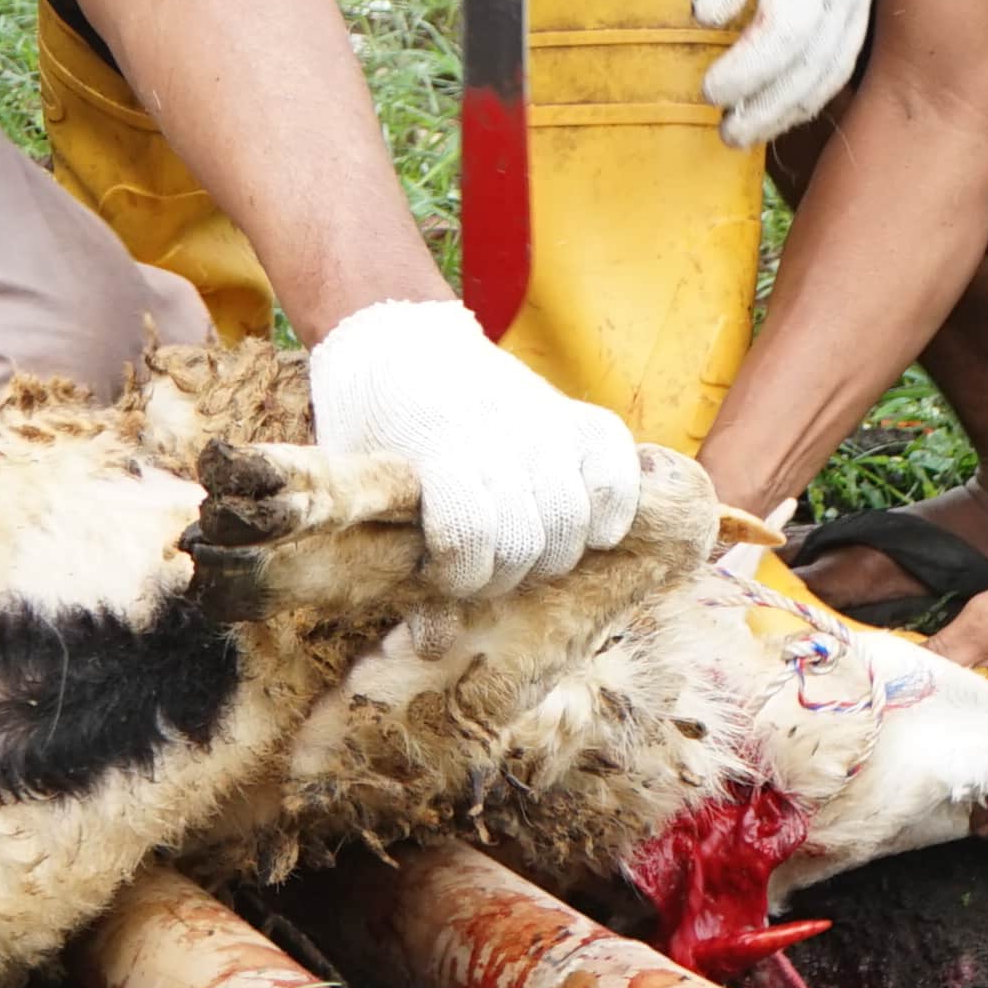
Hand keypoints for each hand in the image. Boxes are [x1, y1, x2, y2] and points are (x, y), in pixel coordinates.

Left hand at [303, 296, 645, 596]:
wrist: (398, 343)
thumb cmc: (374, 430)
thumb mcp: (368, 492)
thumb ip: (401, 562)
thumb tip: (436, 644)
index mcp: (440, 455)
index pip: (468, 539)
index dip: (455, 575)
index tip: (437, 569)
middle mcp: (500, 438)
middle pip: (526, 544)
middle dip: (501, 574)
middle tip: (479, 565)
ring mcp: (545, 425)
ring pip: (573, 522)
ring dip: (549, 553)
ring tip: (522, 547)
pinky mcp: (577, 417)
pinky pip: (618, 475)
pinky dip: (610, 511)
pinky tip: (588, 527)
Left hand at [690, 0, 893, 144]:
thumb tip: (710, 18)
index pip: (783, 38)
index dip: (747, 74)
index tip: (708, 90)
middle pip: (814, 68)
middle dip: (769, 108)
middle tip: (726, 134)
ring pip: (836, 65)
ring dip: (795, 106)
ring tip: (754, 129)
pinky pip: (847, 48)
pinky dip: (819, 83)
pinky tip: (791, 95)